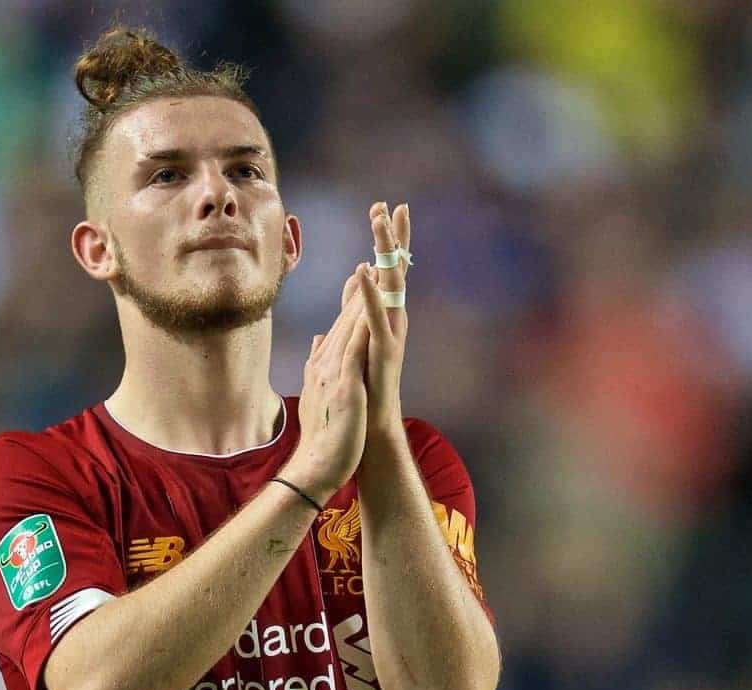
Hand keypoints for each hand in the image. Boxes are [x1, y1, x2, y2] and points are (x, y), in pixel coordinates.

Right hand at [282, 264, 372, 502]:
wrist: (317, 464)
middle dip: (361, 284)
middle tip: (372, 253)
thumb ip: (318, 364)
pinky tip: (369, 306)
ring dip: (361, 294)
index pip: (342, 324)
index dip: (354, 296)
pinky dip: (358, 325)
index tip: (365, 270)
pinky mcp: (342, 383)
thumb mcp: (321, 392)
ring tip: (373, 265)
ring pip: (348, 325)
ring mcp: (332, 370)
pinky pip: (352, 348)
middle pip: (345, 316)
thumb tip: (318, 341)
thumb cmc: (323, 434)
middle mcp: (325, 361)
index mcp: (325, 363)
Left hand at [360, 201, 409, 435]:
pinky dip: (369, 291)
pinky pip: (376, 315)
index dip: (387, 239)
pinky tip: (363, 269)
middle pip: (395, 269)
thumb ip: (356, 305)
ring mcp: (391, 332)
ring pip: (390, 285)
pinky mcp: (384, 349)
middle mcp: (392, 318)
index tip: (384, 207)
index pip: (386, 269)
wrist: (370, 423)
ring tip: (379, 223)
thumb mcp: (356, 334)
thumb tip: (356, 275)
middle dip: (393, 236)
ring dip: (385, 252)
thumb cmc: (364, 384)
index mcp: (384, 314)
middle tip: (392, 204)